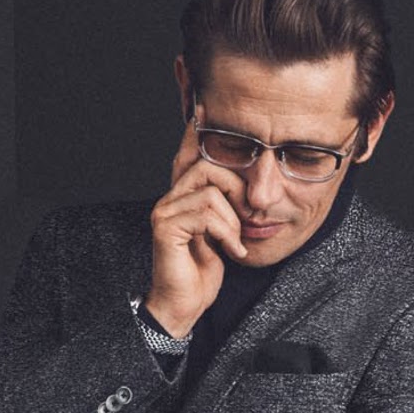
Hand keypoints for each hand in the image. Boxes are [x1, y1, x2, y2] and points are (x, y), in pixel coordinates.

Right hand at [141, 113, 248, 336]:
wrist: (185, 306)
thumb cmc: (203, 273)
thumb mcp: (224, 233)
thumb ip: (228, 206)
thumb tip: (248, 184)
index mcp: (182, 196)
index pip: (188, 152)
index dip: (196, 130)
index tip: (203, 106)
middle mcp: (169, 199)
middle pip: (208, 165)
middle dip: (236, 190)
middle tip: (245, 221)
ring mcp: (165, 212)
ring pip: (212, 191)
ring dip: (233, 220)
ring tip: (235, 243)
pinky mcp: (166, 228)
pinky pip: (207, 213)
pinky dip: (227, 233)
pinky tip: (231, 252)